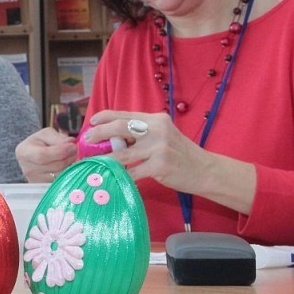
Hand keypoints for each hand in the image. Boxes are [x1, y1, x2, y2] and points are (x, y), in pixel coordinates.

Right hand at [15, 127, 76, 181]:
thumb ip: (58, 138)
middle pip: (55, 166)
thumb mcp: (46, 134)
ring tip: (70, 156)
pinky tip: (66, 165)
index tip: (72, 146)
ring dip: (70, 165)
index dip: (61, 152)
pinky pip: (61, 181)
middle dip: (69, 157)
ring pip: (60, 175)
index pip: (43, 155)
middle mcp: (27, 169)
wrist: (33, 155)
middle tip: (75, 149)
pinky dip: (67, 173)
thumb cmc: (39, 143)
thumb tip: (70, 143)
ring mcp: (35, 180)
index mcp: (24, 152)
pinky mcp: (43, 187)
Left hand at [86, 110, 210, 190]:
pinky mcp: (160, 165)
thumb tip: (112, 138)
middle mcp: (156, 129)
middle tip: (87, 140)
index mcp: (155, 119)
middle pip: (120, 128)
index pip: (125, 114)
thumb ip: (141, 134)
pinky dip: (121, 176)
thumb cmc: (180, 153)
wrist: (206, 170)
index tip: (92, 121)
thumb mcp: (163, 136)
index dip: (106, 116)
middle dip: (100, 133)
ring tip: (94, 162)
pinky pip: (133, 172)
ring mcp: (158, 148)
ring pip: (122, 153)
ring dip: (105, 159)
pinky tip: (112, 178)